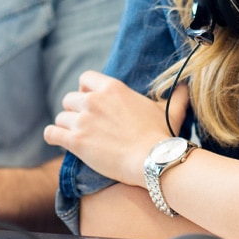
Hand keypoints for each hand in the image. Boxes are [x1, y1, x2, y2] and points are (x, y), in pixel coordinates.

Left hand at [44, 70, 186, 186]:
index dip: (85, 90)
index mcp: (112, 88)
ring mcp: (83, 120)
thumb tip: (187, 87)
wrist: (154, 160)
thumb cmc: (161, 136)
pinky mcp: (75, 141)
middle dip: (75, 111)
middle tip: (85, 124)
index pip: (85, 78)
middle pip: (69, 99)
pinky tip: (59, 141)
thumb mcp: (168, 110)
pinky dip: (53, 137)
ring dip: (66, 127)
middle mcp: (93, 100)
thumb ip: (176, 96)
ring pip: (61, 117)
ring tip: (77, 137)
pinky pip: (51, 133)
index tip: (91, 102)